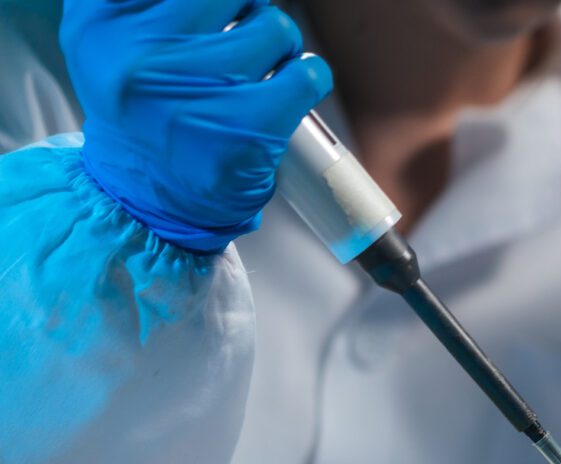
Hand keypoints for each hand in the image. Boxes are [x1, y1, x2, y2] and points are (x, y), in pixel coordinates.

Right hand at [61, 0, 332, 252]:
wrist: (148, 197)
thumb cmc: (138, 112)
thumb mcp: (107, 43)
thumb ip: (143, 7)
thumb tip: (220, 0)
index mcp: (102, 24)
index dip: (211, 2)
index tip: (217, 14)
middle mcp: (143, 54)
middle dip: (248, 11)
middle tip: (244, 37)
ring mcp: (199, 91)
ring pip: (274, 28)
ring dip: (280, 43)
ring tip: (264, 67)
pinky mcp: (248, 125)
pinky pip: (305, 75)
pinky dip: (310, 76)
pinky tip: (295, 85)